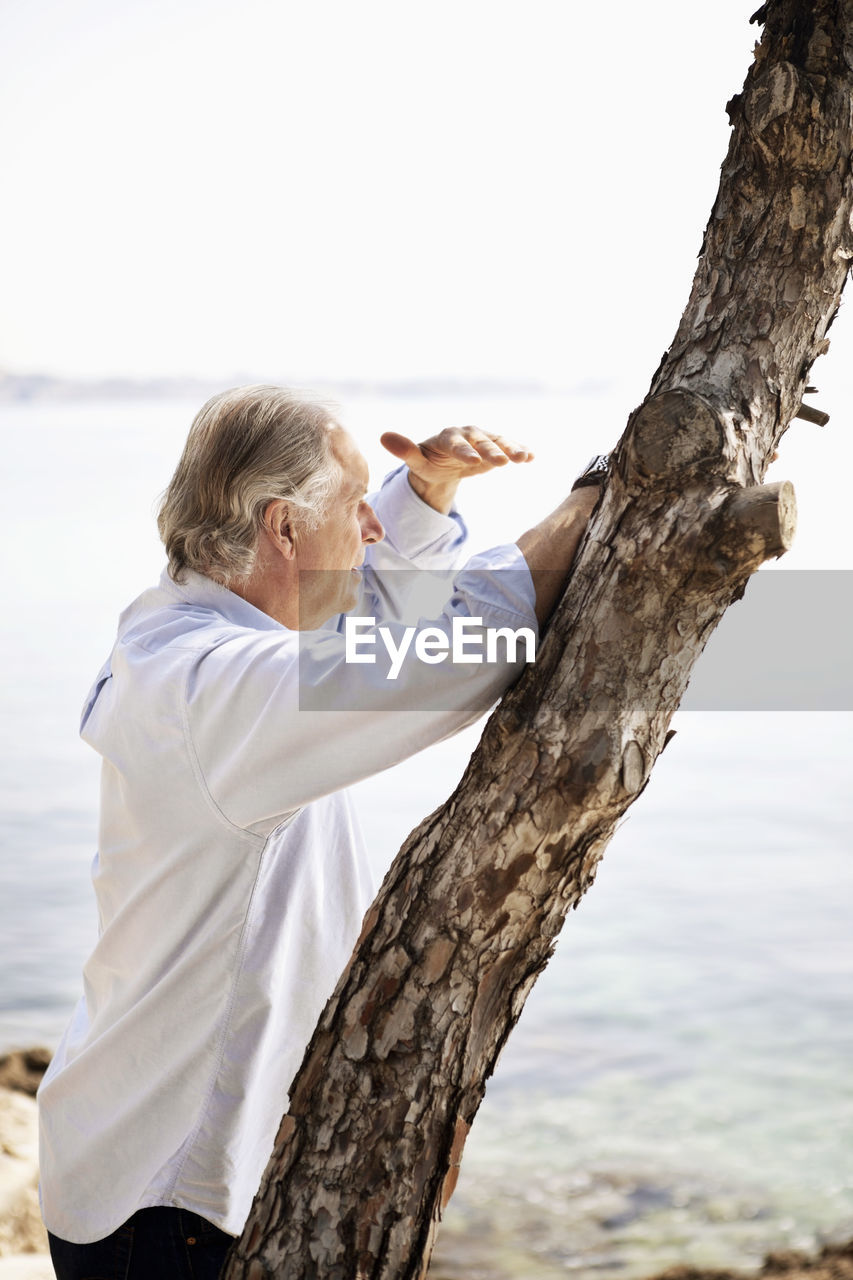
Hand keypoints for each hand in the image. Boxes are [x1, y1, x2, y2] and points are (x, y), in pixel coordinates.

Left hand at [380, 425, 533, 513]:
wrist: (445, 462)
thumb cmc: (428, 462)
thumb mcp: (416, 461)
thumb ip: (404, 450)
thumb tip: (383, 437)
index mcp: (447, 437)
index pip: (455, 443)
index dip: (464, 451)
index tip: (472, 460)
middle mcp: (468, 434)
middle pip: (481, 441)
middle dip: (492, 451)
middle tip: (503, 462)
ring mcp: (484, 439)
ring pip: (499, 442)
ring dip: (512, 449)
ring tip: (524, 458)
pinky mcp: (496, 446)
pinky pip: (510, 447)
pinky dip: (520, 450)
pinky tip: (532, 457)